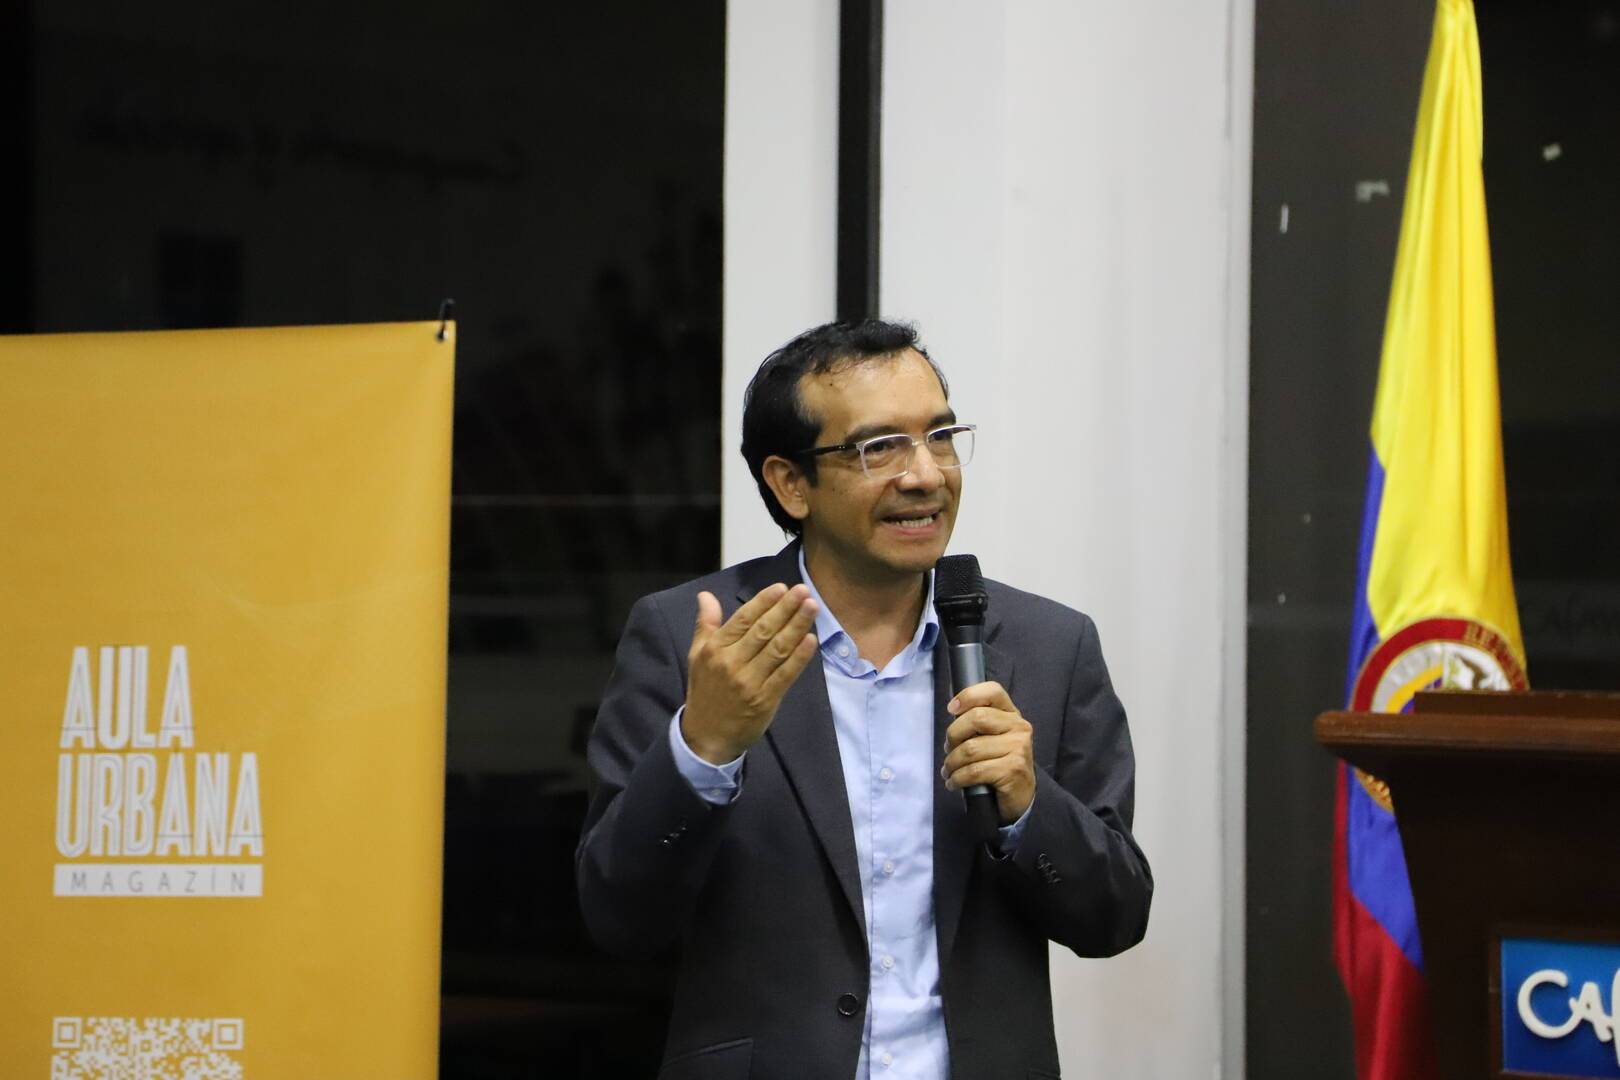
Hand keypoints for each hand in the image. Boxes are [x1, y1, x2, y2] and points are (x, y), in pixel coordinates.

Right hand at [681, 584, 819, 763]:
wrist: (707, 736)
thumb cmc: (705, 690)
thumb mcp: (697, 655)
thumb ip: (706, 624)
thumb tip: (706, 595)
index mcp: (715, 649)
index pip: (743, 620)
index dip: (764, 602)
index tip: (781, 588)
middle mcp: (732, 663)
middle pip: (763, 631)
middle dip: (785, 608)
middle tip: (804, 591)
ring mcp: (750, 682)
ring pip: (778, 649)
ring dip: (797, 626)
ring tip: (812, 608)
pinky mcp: (766, 699)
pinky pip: (786, 674)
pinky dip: (800, 657)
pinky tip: (811, 640)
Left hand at [941, 681, 1035, 822]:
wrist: (1021, 795)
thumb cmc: (1000, 763)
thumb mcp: (992, 737)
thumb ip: (977, 722)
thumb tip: (952, 712)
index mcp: (1012, 714)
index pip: (993, 691)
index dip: (968, 695)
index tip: (951, 709)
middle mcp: (1019, 727)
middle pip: (976, 718)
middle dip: (953, 735)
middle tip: (947, 750)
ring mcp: (1018, 748)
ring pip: (971, 749)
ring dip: (952, 762)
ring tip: (948, 770)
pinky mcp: (1012, 770)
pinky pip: (974, 771)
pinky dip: (958, 778)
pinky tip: (954, 782)